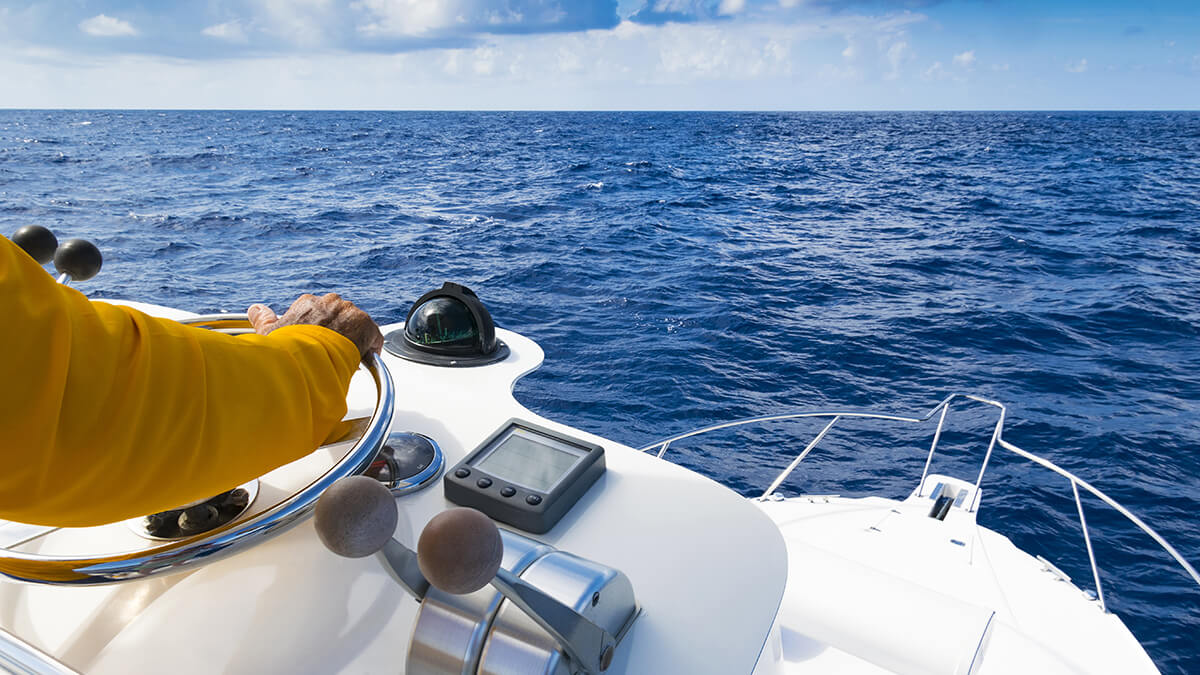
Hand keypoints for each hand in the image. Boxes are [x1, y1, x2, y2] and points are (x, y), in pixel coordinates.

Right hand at [248, 293, 383, 358]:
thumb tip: (255, 309)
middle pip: (339, 317)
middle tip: (332, 353)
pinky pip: (372, 334)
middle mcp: (329, 302)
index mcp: (308, 303)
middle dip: (338, 333)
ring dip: (353, 339)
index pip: (319, 313)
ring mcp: (348, 311)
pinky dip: (371, 346)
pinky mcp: (364, 324)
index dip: (320, 331)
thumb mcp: (268, 334)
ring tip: (346, 357)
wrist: (307, 358)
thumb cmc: (287, 349)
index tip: (319, 344)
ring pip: (355, 325)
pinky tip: (364, 358)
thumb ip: (263, 319)